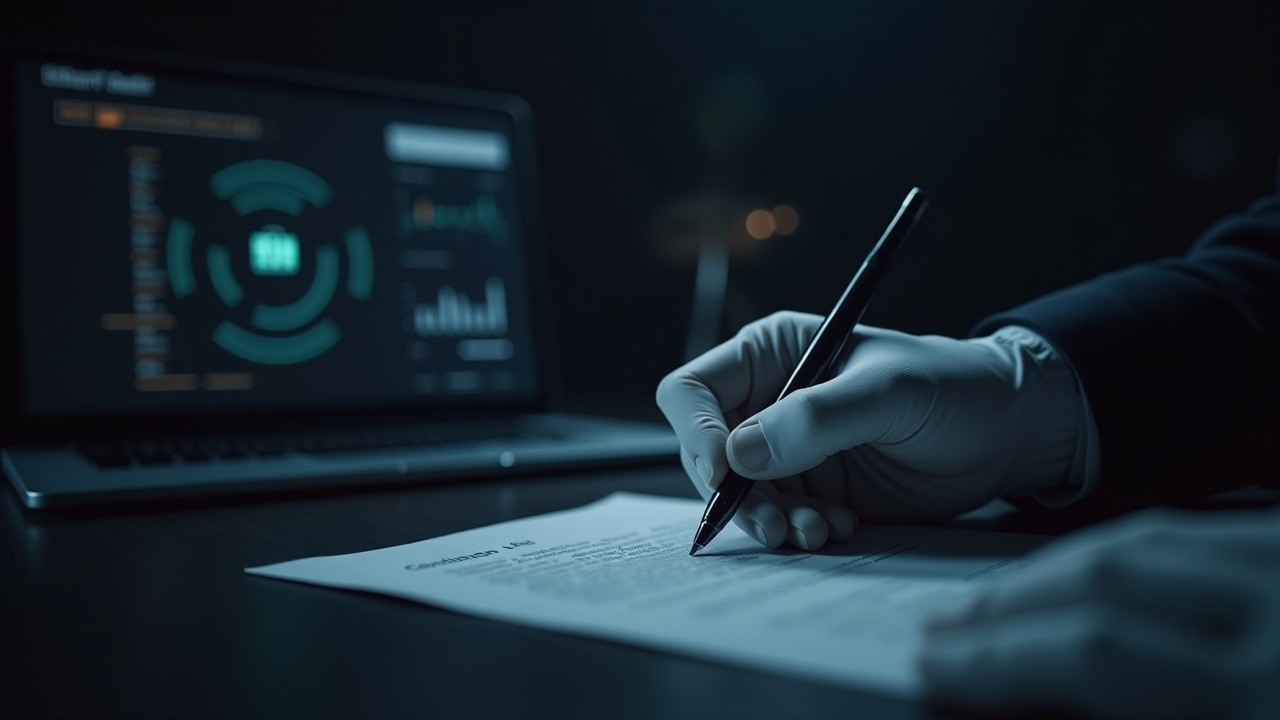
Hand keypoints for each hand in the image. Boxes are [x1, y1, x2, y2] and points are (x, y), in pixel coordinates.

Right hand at [655, 311, 1084, 549]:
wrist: (1006, 433)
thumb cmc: (952, 386)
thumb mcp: (889, 392)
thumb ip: (818, 418)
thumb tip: (741, 453)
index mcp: (772, 354)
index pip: (694, 389)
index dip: (697, 431)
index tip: (726, 472)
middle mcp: (768, 402)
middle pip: (706, 452)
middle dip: (734, 493)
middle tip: (776, 524)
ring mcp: (787, 451)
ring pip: (738, 496)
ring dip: (770, 521)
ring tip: (819, 529)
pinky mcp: (811, 491)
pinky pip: (777, 520)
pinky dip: (798, 532)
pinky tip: (841, 526)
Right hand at [921, 507, 1279, 719]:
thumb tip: (997, 702)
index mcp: (1257, 701)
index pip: (1093, 654)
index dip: (995, 661)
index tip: (935, 668)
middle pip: (1109, 578)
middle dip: (1007, 604)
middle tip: (943, 629)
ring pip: (1148, 540)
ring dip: (1056, 570)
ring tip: (996, 602)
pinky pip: (1201, 532)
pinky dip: (1126, 552)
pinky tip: (1085, 576)